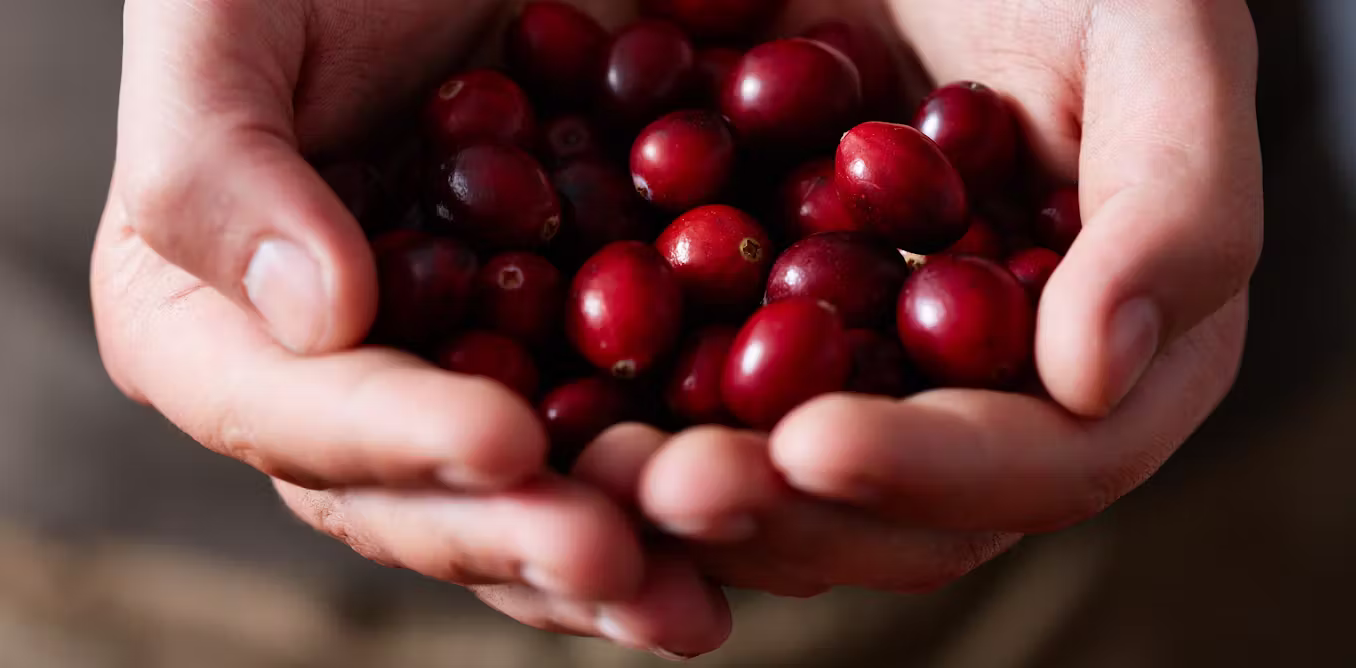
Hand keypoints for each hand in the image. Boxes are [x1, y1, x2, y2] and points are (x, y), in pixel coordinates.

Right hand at [92, 0, 729, 655]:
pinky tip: (757, 511)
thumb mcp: (220, 27)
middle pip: (420, 497)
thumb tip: (318, 315)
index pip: (298, 413)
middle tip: (616, 559)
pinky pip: (620, 434)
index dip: (399, 441)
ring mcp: (462, 382)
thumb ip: (216, 170)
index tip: (504, 442)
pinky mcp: (566, 357)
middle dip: (520, 533)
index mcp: (217, 330)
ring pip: (532, 497)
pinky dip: (682, 478)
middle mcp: (344, 387)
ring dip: (616, 551)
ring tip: (695, 593)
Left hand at [620, 0, 1262, 594]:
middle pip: (898, 513)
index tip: (815, 446)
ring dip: (687, 498)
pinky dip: (629, 421)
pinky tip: (553, 413)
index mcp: (1099, 341)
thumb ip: (1178, 206)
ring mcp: (860, 366)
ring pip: (782, 486)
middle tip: (664, 487)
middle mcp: (979, 386)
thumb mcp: (1156, 38)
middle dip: (782, 510)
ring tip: (590, 473)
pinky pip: (691, 404)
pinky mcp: (753, 327)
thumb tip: (1096, 376)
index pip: (1047, 460)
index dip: (936, 471)